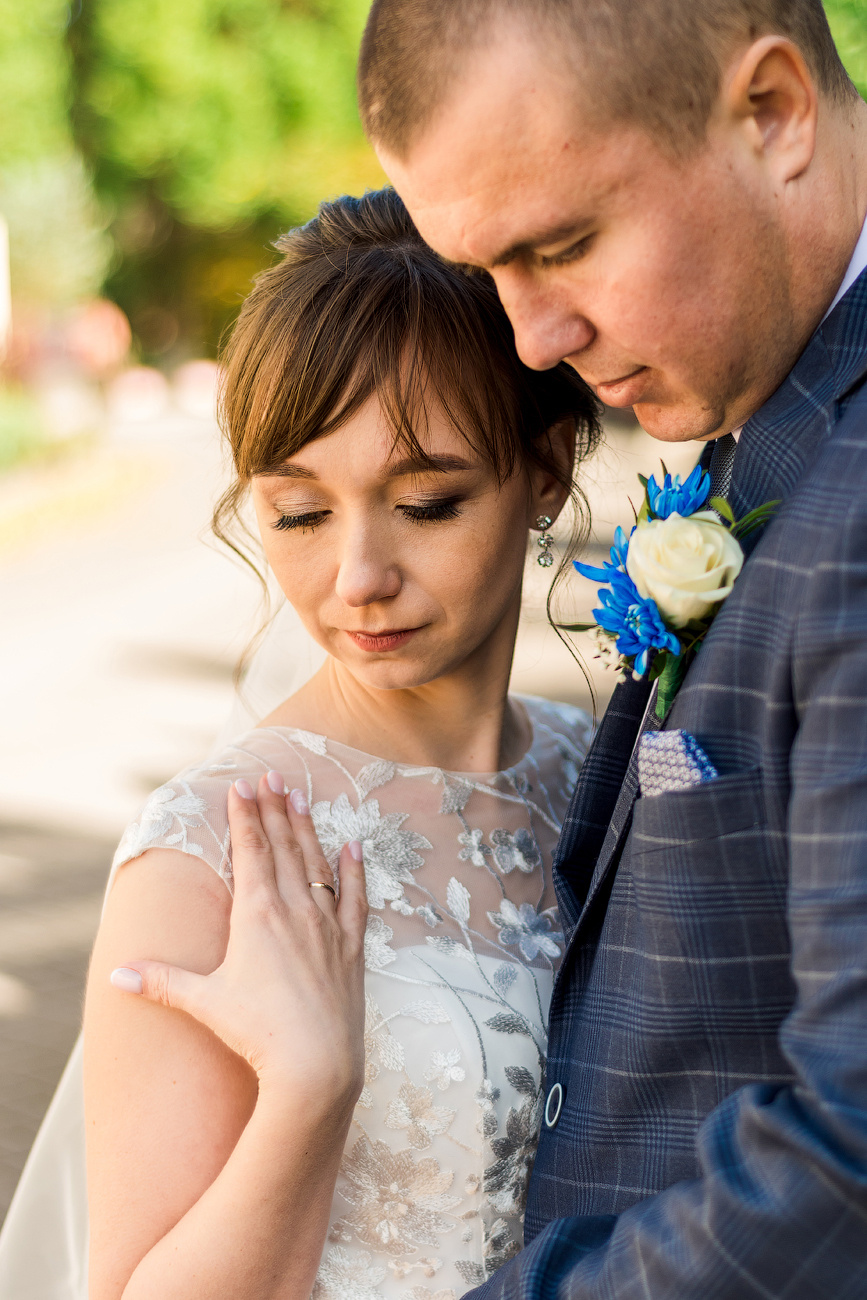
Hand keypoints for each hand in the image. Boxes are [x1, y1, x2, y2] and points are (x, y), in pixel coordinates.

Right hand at [109, 772, 367, 1107]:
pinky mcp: (351, 947)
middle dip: (275, 808)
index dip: (244, 816)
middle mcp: (294, 909)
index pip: (250, 851)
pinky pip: (355, 897)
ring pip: (316, 863)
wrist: (317, 1064)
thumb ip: (161, 982)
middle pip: (283, 846)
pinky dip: (354, 868)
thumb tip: (115, 974)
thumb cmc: (258, 1031)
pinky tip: (353, 845)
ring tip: (301, 796)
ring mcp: (326, 925)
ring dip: (307, 828)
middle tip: (272, 774)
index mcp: (257, 914)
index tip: (241, 785)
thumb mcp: (204, 1002)